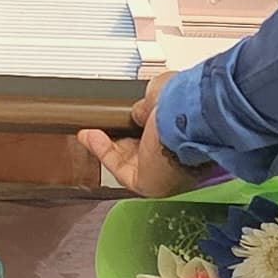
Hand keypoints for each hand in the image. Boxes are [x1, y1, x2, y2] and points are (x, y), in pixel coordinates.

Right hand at [75, 75, 199, 195]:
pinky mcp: (148, 184)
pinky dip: (101, 152)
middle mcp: (176, 156)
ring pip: (126, 161)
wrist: (189, 116)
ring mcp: (163, 171)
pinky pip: (118, 169)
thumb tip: (137, 112)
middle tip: (98, 126)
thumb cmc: (185, 101)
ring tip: (88, 130)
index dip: (134, 126)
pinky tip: (90, 135)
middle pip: (139, 150)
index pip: (156, 134)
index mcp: (185, 135)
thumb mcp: (160, 93)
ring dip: (104, 145)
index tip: (118, 116)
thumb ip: (146, 105)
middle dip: (116, 137)